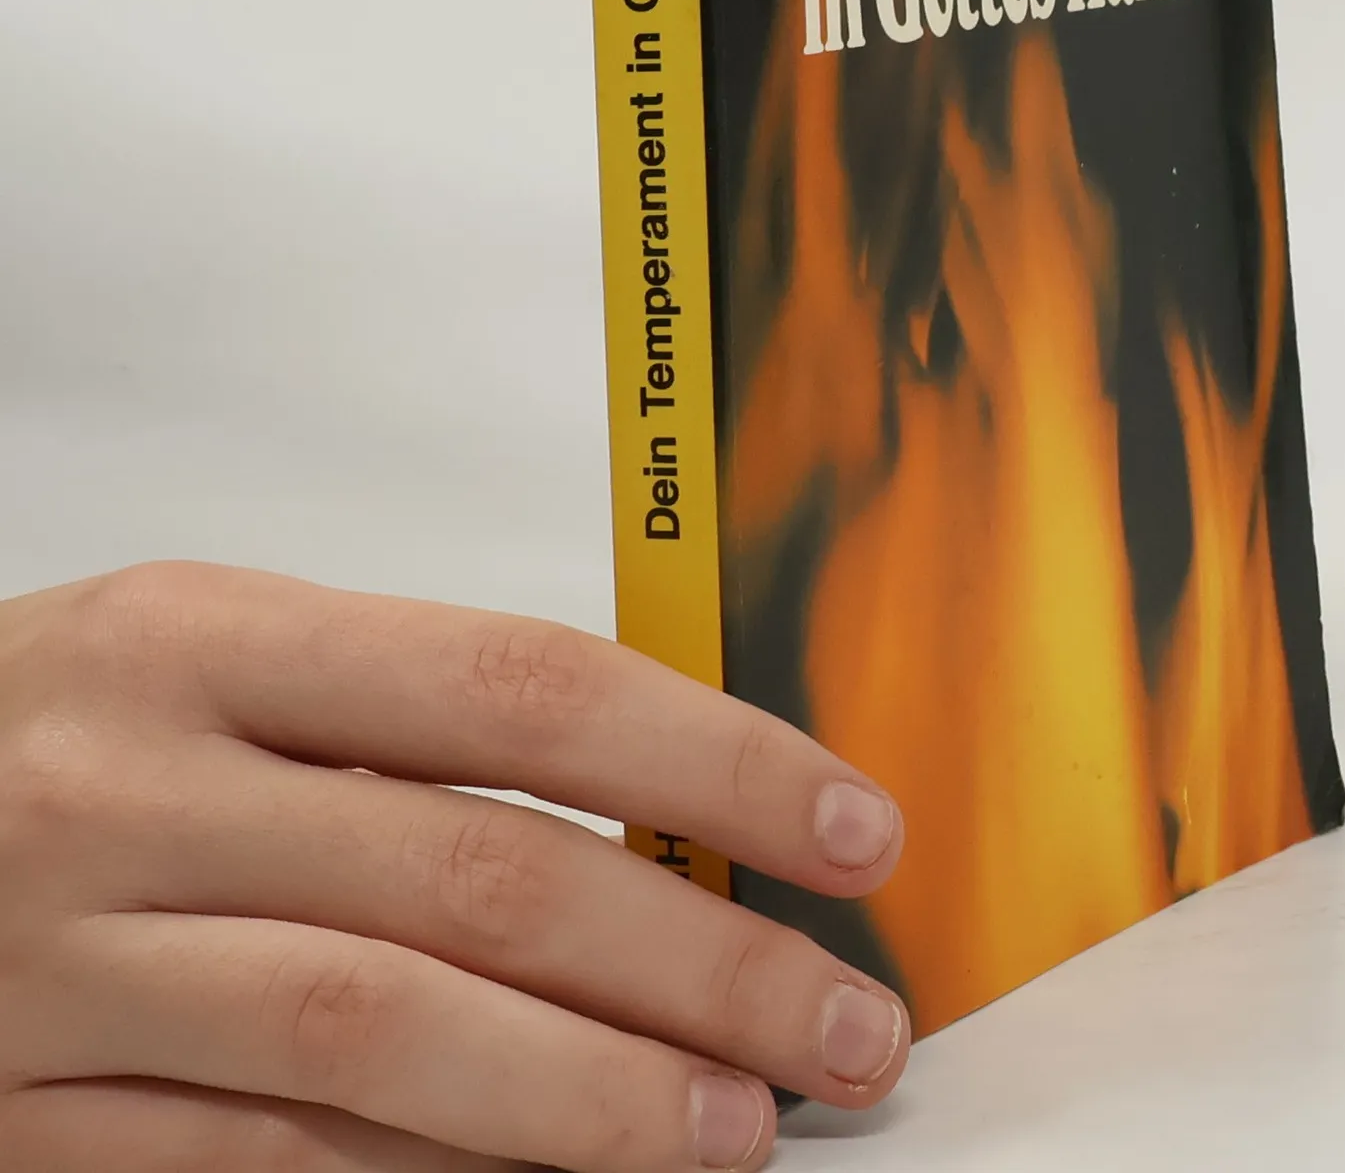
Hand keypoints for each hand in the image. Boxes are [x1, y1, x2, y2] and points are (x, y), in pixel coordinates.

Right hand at [0, 563, 908, 1170]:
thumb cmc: (38, 726)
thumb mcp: (205, 659)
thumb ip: (403, 719)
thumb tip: (657, 804)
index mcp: (203, 637)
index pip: (523, 687)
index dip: (712, 763)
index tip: (848, 822)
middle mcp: (135, 789)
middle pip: (484, 880)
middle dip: (699, 960)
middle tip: (845, 1020)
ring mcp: (68, 968)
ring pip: (385, 1041)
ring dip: (594, 1097)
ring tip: (744, 1127)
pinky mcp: (19, 1120)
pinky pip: (261, 1164)